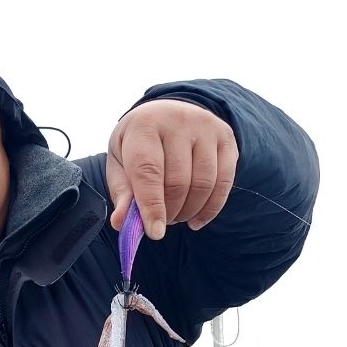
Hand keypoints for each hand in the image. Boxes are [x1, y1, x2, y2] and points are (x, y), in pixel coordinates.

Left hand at [106, 99, 238, 237]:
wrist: (167, 114)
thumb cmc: (139, 144)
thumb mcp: (120, 162)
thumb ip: (121, 192)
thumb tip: (121, 223)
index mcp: (145, 125)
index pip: (149, 171)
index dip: (152, 206)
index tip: (155, 233)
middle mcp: (178, 121)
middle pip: (178, 182)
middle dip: (169, 212)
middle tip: (161, 221)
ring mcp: (206, 127)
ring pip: (203, 184)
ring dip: (189, 212)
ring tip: (176, 216)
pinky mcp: (226, 138)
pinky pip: (224, 183)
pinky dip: (210, 209)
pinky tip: (196, 220)